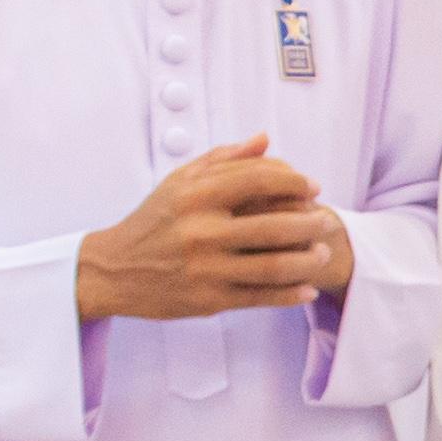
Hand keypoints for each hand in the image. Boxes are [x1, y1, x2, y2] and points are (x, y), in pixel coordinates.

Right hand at [75, 137, 339, 322]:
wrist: (113, 269)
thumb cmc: (154, 220)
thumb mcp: (179, 181)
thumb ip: (223, 160)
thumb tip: (265, 140)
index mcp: (196, 195)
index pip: (258, 180)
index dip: (294, 181)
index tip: (313, 187)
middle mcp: (201, 231)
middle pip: (274, 226)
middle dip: (311, 224)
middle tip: (328, 222)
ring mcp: (206, 268)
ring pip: (273, 266)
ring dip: (307, 261)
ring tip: (323, 254)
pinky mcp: (208, 299)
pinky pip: (260, 297)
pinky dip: (290, 294)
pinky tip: (306, 288)